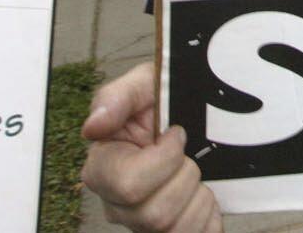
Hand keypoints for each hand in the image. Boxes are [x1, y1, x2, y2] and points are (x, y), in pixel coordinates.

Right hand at [80, 63, 221, 232]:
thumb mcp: (143, 85)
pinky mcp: (167, 232)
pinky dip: (208, 217)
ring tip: (195, 175)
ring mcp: (140, 224)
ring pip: (175, 230)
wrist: (192, 118)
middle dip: (185, 177)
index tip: (175, 135)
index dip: (165, 159)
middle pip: (155, 215)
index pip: (129, 186)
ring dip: (199, 197)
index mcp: (102, 169)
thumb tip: (93, 126)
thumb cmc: (161, 104)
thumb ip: (116, 99)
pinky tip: (203, 195)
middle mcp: (116, 204)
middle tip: (187, 156)